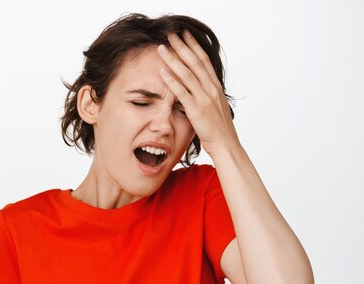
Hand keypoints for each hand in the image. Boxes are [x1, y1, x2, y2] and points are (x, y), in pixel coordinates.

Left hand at [157, 30, 240, 156]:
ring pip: (187, 73)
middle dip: (182, 46)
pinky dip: (171, 80)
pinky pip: (182, 92)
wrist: (226, 144)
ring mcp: (204, 98)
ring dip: (173, 59)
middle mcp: (211, 88)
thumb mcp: (214, 106)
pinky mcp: (196, 110)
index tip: (186, 34)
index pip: (204, 60)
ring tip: (161, 48)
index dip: (194, 46)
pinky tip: (162, 71)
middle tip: (171, 34)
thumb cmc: (219, 128)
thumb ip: (206, 95)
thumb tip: (198, 87)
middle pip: (195, 62)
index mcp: (215, 86)